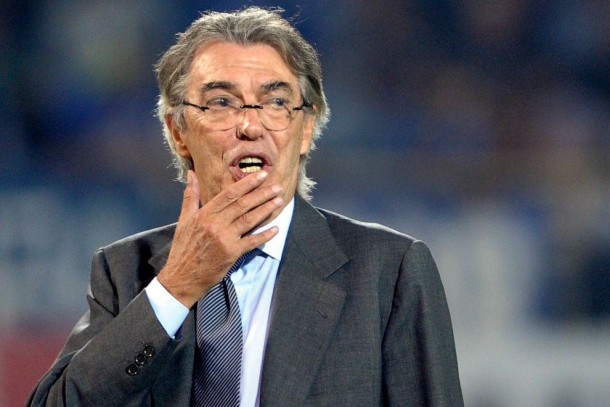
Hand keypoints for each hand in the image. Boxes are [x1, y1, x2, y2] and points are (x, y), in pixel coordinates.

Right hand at [157, 170, 282, 307]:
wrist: (182, 277)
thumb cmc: (183, 248)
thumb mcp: (184, 219)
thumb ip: (190, 195)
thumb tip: (191, 173)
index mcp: (204, 214)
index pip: (229, 194)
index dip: (247, 183)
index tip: (261, 175)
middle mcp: (215, 224)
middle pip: (243, 205)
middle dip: (262, 194)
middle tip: (277, 187)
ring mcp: (224, 239)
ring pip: (249, 220)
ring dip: (266, 210)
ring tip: (279, 201)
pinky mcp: (231, 253)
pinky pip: (251, 242)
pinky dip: (265, 235)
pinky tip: (276, 229)